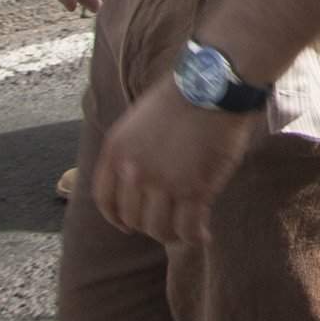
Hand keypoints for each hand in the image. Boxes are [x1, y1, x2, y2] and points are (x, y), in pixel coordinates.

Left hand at [92, 78, 258, 245]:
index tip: (128, 225)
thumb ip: (134, 151)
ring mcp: (163, 182)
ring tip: (187, 231)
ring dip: (173, 234)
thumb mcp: (140, 121)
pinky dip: (195, 237)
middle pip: (134, 218)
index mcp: (117, 151)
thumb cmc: (185, 95)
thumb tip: (143, 179)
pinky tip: (204, 235)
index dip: (117, 217)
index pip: (105, 199)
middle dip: (150, 225)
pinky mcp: (194, 189)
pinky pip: (188, 228)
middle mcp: (133, 171)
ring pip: (159, 229)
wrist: (214, 83)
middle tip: (168, 224)